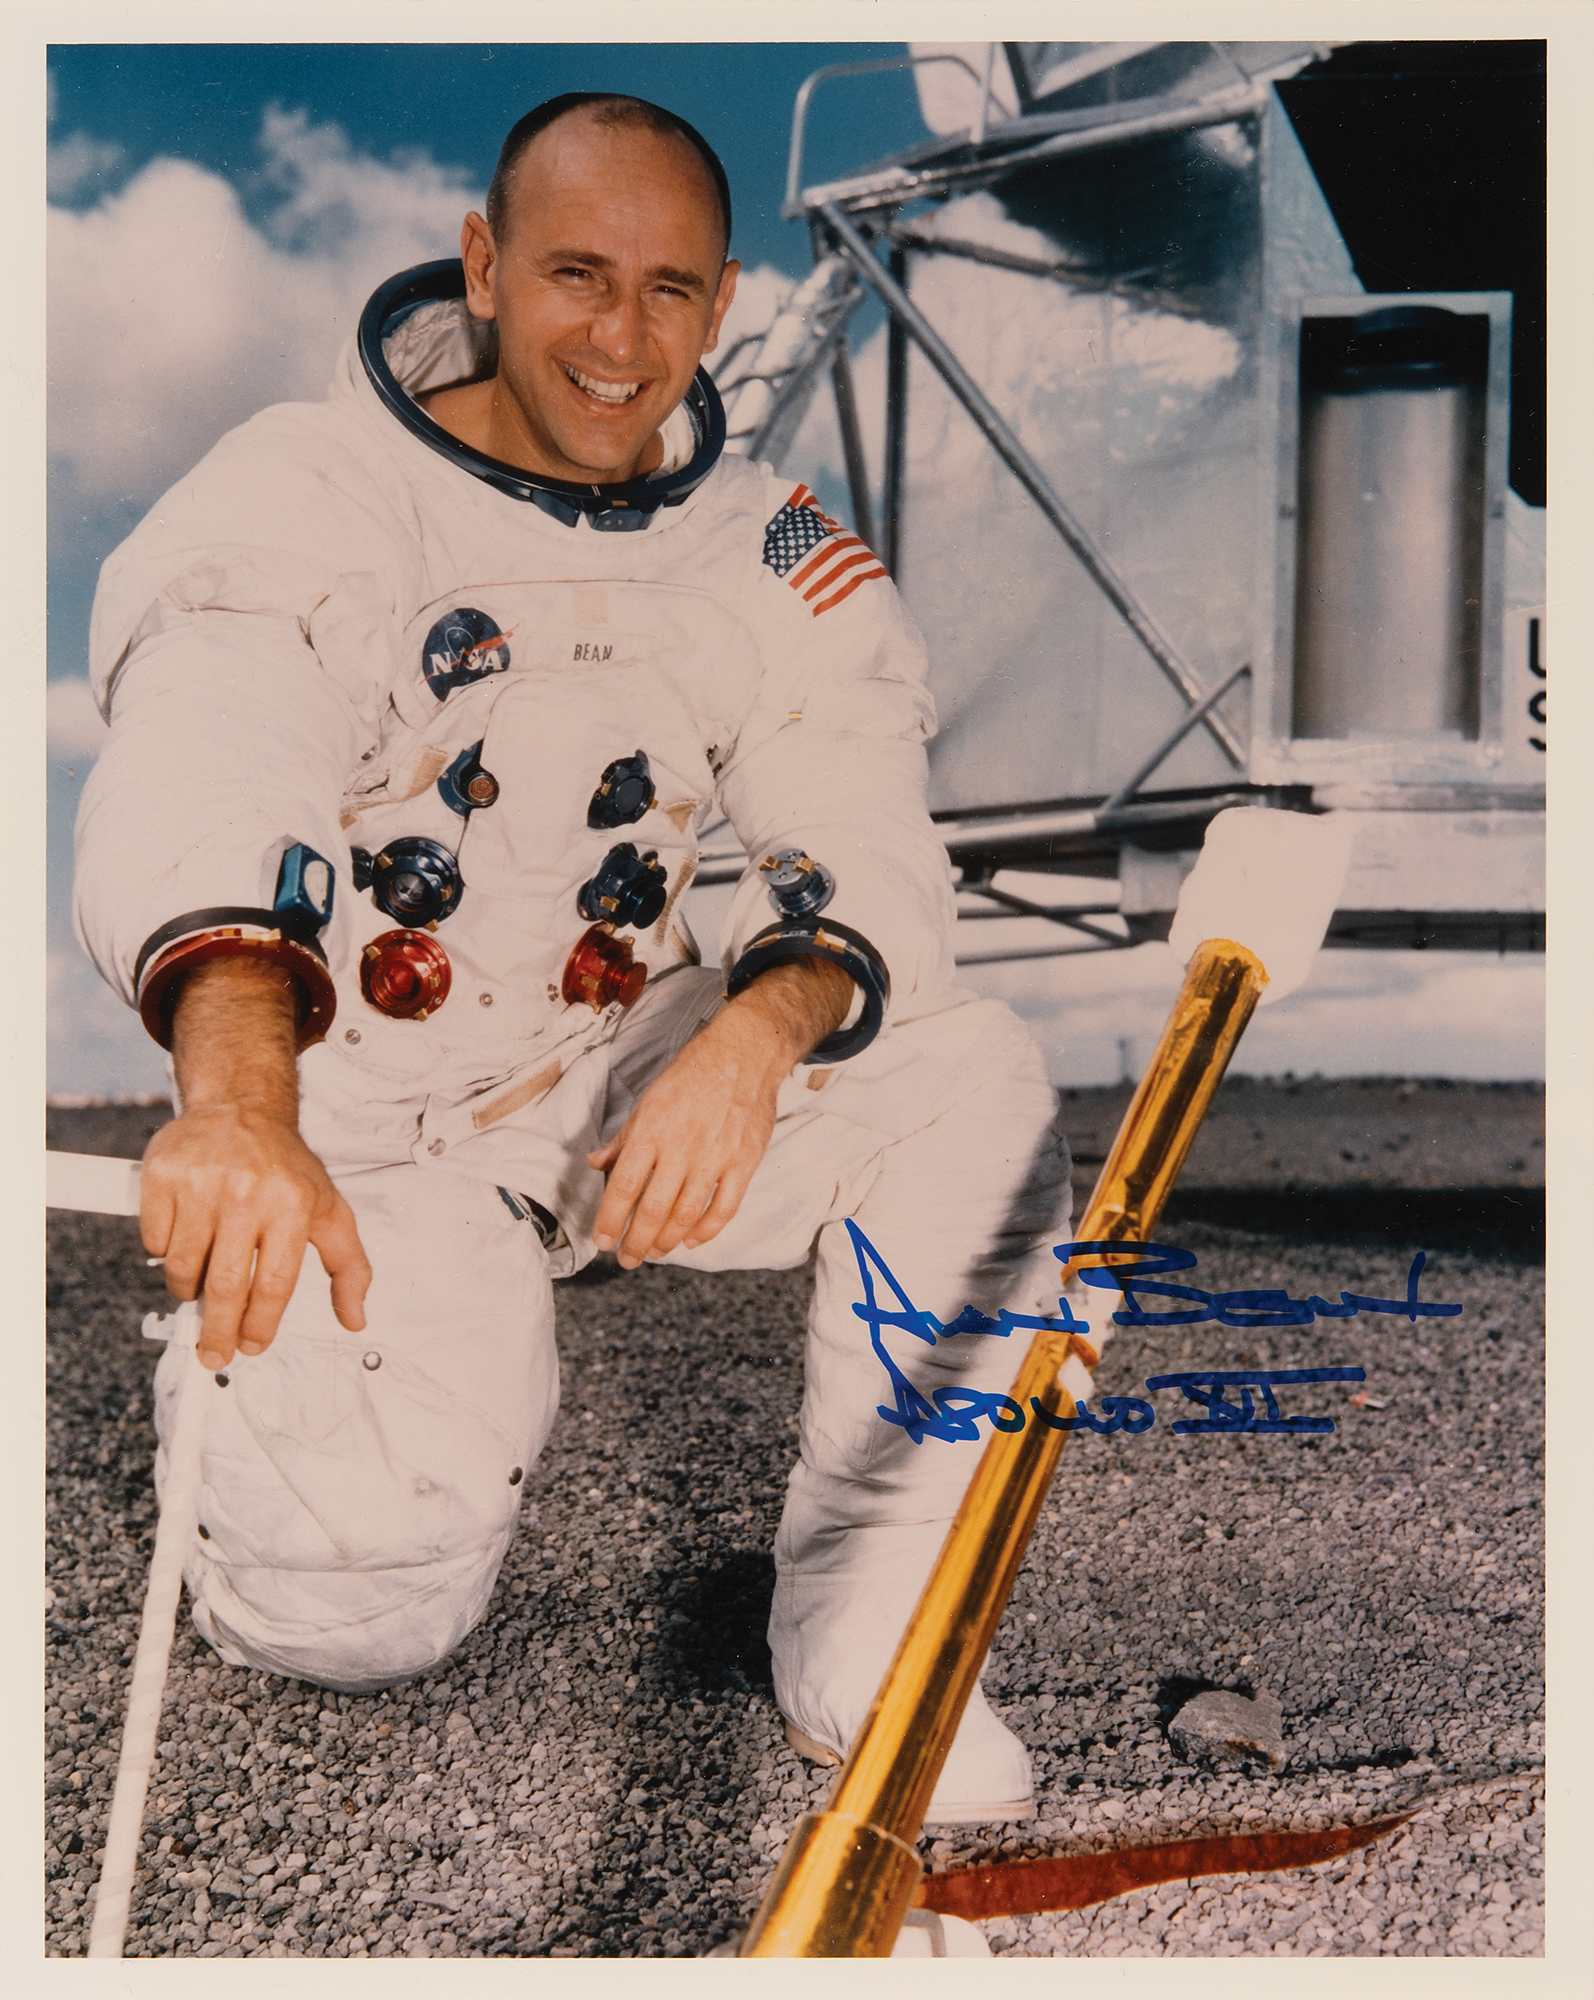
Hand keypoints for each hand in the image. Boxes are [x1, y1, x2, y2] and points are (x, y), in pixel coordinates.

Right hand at [143, 956, 371, 1369]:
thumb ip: (348, 1267)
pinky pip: (155, 1240)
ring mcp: (202, 1184)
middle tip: (214, 1353)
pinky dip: (165, 1255)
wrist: (242, 1108)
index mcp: (293, 1204)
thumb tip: (355, 1317)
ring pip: (184, 1267)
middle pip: (226, 1285)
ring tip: (202, 1288)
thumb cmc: (286, 1168)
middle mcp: (248, 1193)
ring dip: (190, 1291)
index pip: (275, 1284)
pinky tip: (185, 1243)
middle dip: (218, 1331)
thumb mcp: (329, 1210)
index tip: (251, 1345)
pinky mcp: (164, 1176)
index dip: (260, 1325)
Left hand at [588, 957, 851, 1267]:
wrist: (743, 1055)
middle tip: (628, 1258)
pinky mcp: (744, 1162)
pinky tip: (692, 1240)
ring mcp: (715, 1157)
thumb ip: (622, 1139)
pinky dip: (707, 1230)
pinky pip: (724, 1208)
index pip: (624, 1187)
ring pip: (687, 1214)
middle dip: (637, 1241)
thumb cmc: (691, 1075)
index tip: (602, 1241)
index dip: (611, 1220)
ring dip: (667, 1240)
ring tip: (654, 1252)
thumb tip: (594, 1163)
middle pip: (654, 1209)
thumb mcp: (647, 1101)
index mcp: (652, 1131)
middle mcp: (681, 1148)